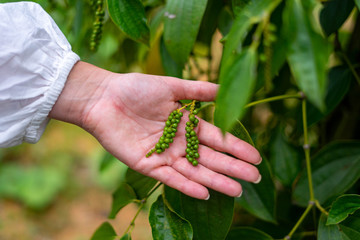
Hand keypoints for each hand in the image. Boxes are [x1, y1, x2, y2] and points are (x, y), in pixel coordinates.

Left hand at [50, 61, 261, 199]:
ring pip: (194, 171)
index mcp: (186, 124)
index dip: (236, 148)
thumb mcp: (171, 86)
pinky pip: (169, 177)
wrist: (104, 97)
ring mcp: (164, 155)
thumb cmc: (136, 88)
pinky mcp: (147, 164)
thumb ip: (198, 90)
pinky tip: (204, 192)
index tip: (256, 157)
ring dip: (215, 181)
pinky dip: (186, 186)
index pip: (217, 139)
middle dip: (233, 168)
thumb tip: (225, 89)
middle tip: (255, 178)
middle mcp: (178, 142)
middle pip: (210, 158)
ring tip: (237, 190)